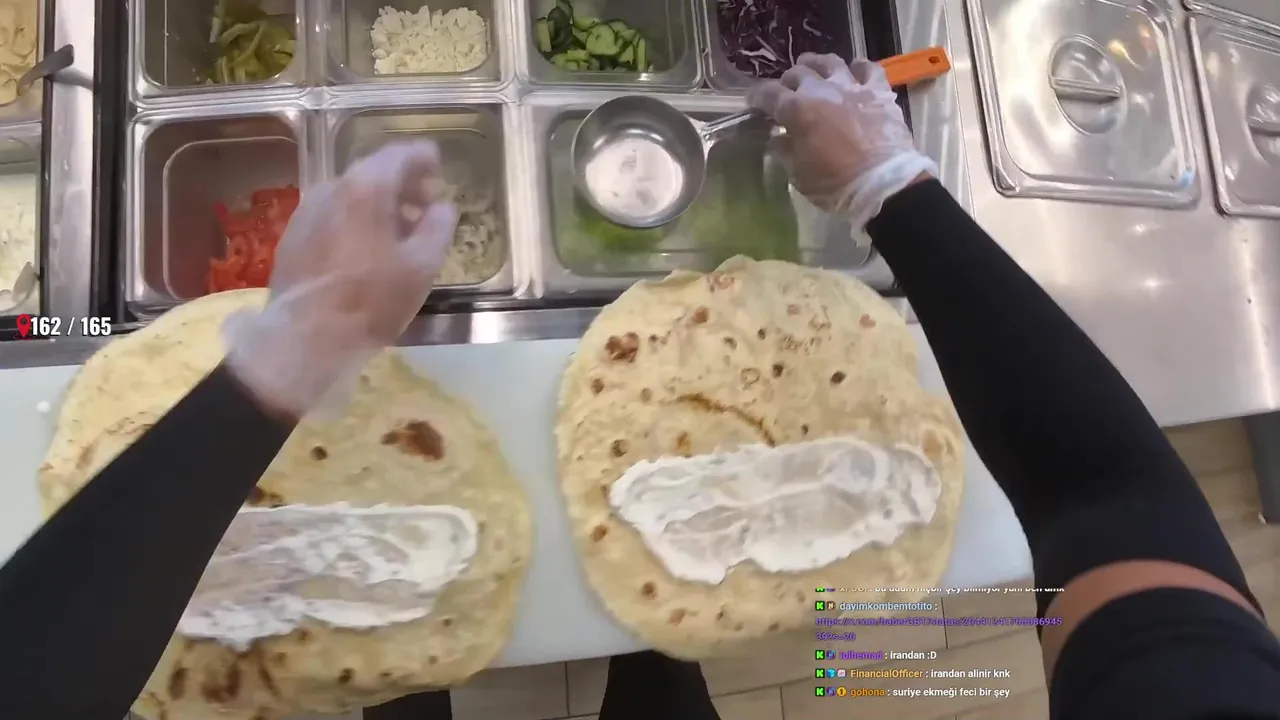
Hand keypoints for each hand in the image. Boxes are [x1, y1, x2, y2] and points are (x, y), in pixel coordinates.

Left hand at [223, 142, 458, 417]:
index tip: (439, 166)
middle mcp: (332, 189)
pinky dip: (355, 219)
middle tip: (425, 203)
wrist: (305, 338)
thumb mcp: (421, 268)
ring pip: (350, 194)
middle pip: (372, 172)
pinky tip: (367, 249)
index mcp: (366, 189)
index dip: (423, 157)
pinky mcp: (293, 237)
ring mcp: (307, 212)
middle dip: (402, 182)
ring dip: (378, 203)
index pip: (398, 155)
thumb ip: (438, 228)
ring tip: (399, 231)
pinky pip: (333, 215)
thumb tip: (442, 207)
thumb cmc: (371, 301)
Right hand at [748, 54, 937, 230]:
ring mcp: (851, 86)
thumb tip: (776, 139)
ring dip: (817, 63)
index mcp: (797, 110)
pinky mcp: (878, 91)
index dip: (757, 96)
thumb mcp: (799, 175)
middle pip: (798, 73)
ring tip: (813, 67)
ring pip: (830, 62)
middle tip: (786, 91)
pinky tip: (855, 70)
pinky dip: (859, 67)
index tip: (754, 102)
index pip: (769, 94)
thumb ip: (784, 152)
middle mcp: (821, 90)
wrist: (883, 185)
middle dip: (787, 81)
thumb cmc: (834, 184)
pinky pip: (868, 69)